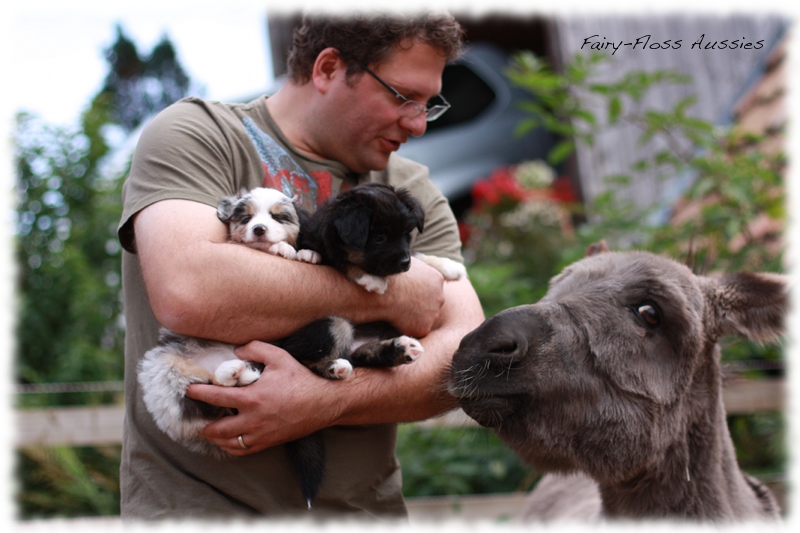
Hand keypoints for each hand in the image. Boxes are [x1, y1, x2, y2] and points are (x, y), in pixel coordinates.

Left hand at [185, 341, 340, 455]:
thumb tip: (236, 352)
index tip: (189, 391)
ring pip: (228, 444)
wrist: (324, 403)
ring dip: (215, 438)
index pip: (215, 397)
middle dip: (202, 425)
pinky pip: (243, 451)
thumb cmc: (301, 379)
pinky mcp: (269, 442)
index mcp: (252, 398)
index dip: (198, 394)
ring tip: (209, 430)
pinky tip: (229, 440)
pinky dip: (231, 447)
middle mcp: (253, 420)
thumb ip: (255, 349)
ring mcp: (260, 434)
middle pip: (216, 429)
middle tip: (196, 418)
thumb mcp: (279, 357)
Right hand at [381, 257, 445, 337]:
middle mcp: (440, 297)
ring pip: (426, 317)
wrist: (386, 292)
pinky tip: (396, 320)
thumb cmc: (392, 274)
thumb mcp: (407, 263)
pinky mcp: (424, 328)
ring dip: (415, 316)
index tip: (409, 292)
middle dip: (422, 305)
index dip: (420, 291)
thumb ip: (416, 268)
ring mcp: (433, 314)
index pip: (433, 288)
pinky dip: (408, 327)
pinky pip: (417, 329)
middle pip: (433, 303)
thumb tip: (410, 268)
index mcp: (437, 280)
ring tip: (398, 311)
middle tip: (404, 304)